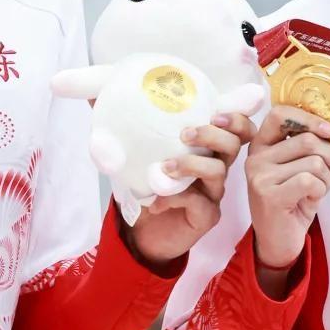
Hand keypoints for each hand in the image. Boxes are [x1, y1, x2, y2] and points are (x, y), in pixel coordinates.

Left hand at [128, 113, 253, 263]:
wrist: (142, 233)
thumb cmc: (144, 187)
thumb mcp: (132, 153)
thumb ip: (119, 126)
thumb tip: (92, 96)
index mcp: (205, 149)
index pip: (236, 129)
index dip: (236, 118)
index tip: (214, 112)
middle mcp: (215, 168)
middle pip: (234, 144)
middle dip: (213, 134)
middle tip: (185, 134)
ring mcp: (213, 193)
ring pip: (218, 171)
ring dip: (191, 163)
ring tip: (165, 166)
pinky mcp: (207, 216)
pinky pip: (198, 202)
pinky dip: (175, 197)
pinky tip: (156, 202)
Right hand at [245, 106, 329, 271]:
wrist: (279, 242)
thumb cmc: (294, 201)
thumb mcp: (298, 167)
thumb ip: (308, 145)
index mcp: (261, 145)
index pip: (280, 113)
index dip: (309, 118)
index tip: (329, 131)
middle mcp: (255, 158)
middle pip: (307, 139)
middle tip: (327, 176)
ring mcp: (259, 176)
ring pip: (314, 161)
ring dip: (326, 178)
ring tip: (315, 191)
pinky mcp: (269, 195)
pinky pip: (311, 180)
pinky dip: (321, 191)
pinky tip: (309, 201)